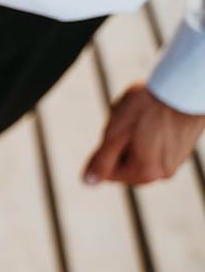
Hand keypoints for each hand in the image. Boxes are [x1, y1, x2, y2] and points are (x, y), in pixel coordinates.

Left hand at [85, 83, 204, 185]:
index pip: (108, 172)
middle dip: (120, 143)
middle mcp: (163, 174)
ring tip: (143, 116)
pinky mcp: (182, 149)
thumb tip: (88, 182)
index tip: (115, 129)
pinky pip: (156, 145)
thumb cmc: (148, 108)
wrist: (184, 89)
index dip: (105, 149)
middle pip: (124, 163)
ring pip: (140, 152)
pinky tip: (154, 115)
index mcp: (144, 174)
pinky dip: (150, 132)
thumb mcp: (115, 134)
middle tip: (129, 121)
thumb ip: (101, 161)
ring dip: (134, 136)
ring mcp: (175, 162)